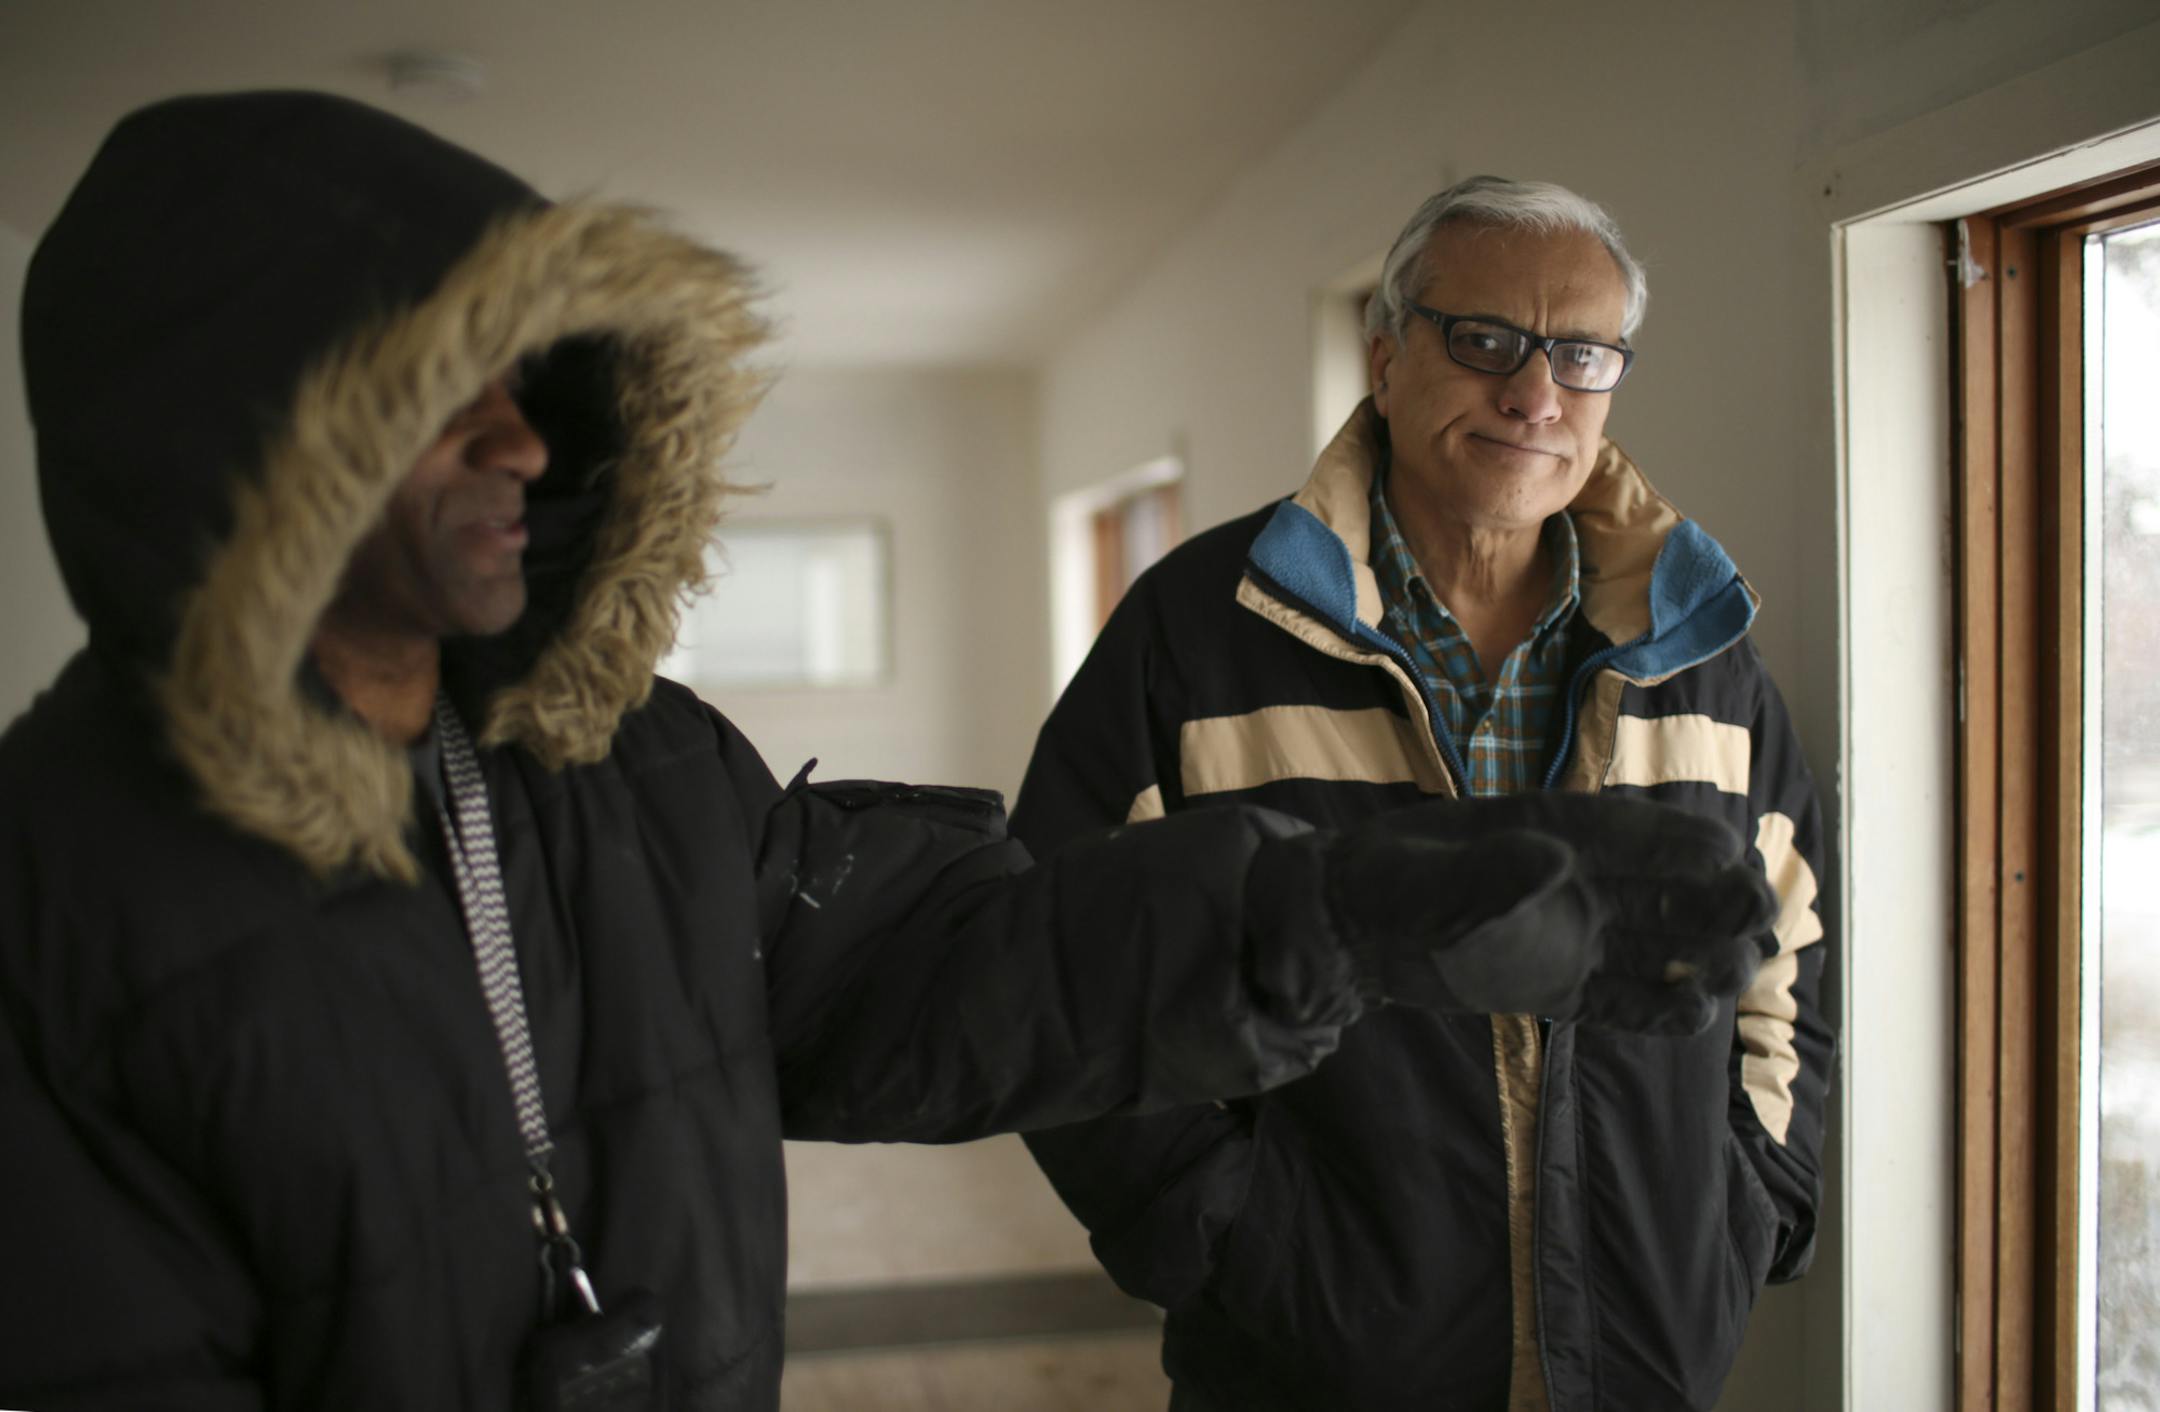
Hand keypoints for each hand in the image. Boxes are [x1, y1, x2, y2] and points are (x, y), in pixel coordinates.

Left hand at [1322, 792, 1776, 1033]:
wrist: (1341, 930)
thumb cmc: (1378, 885)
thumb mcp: (1421, 877)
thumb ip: (1484, 873)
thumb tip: (1556, 863)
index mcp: (1546, 831)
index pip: (1629, 833)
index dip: (1682, 843)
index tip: (1732, 856)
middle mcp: (1571, 879)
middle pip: (1666, 886)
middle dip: (1718, 897)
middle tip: (1759, 918)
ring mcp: (1569, 933)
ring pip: (1659, 941)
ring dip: (1702, 952)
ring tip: (1736, 972)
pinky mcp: (1557, 982)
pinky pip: (1622, 997)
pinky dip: (1659, 1006)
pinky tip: (1694, 1015)